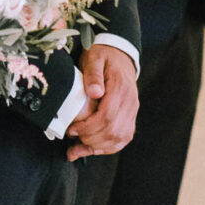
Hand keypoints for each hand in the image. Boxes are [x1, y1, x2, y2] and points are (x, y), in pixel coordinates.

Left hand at [66, 44, 138, 160]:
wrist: (119, 55)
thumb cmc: (104, 57)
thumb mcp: (95, 58)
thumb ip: (93, 74)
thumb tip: (94, 92)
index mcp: (120, 88)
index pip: (107, 116)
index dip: (88, 127)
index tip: (72, 130)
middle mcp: (130, 102)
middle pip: (113, 131)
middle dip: (90, 140)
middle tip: (72, 138)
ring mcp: (132, 111)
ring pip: (119, 138)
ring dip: (97, 148)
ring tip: (78, 149)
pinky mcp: (130, 117)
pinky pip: (123, 139)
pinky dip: (108, 148)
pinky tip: (92, 149)